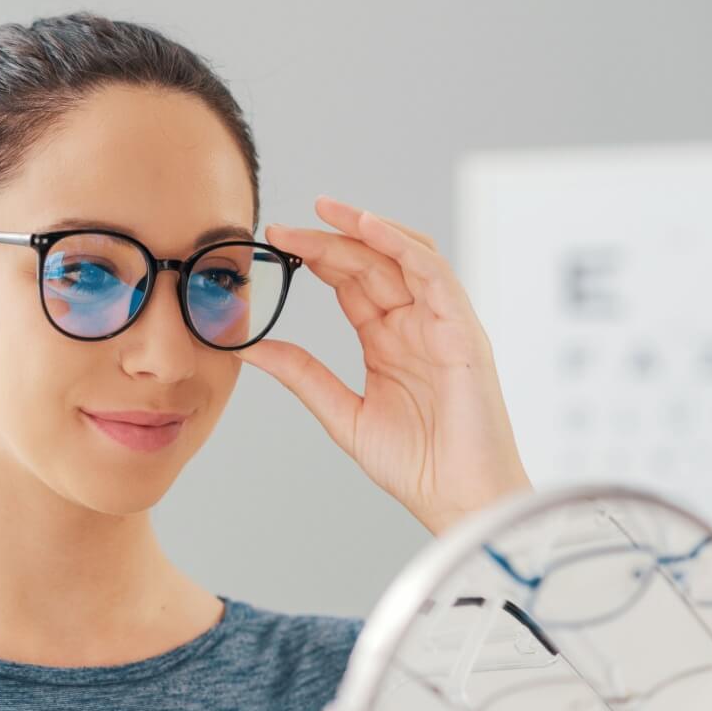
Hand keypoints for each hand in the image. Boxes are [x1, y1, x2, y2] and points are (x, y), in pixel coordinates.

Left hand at [242, 195, 532, 536]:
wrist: (460, 500)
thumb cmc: (416, 466)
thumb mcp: (341, 413)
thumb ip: (301, 375)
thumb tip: (249, 346)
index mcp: (388, 342)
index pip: (350, 284)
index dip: (316, 258)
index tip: (273, 243)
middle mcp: (416, 325)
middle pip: (371, 263)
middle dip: (328, 239)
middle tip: (282, 227)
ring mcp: (442, 324)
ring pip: (404, 256)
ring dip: (365, 228)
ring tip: (324, 210)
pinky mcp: (462, 329)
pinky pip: (434, 272)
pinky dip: (401, 244)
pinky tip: (367, 227)